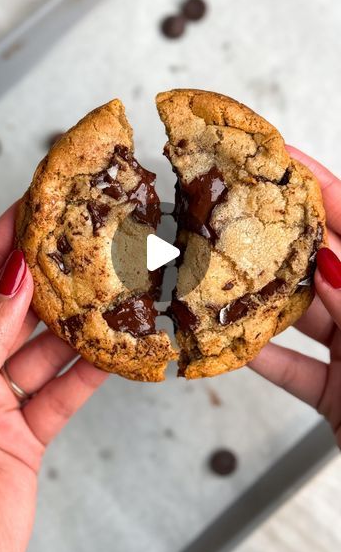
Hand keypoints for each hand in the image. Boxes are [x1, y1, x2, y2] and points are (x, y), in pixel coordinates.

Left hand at [0, 204, 107, 551]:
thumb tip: (14, 279)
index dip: (1, 243)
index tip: (33, 209)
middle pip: (11, 312)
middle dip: (49, 278)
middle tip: (85, 245)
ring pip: (42, 353)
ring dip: (79, 326)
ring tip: (112, 291)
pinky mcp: (21, 440)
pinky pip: (60, 397)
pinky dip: (89, 376)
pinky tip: (115, 351)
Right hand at [250, 146, 340, 446]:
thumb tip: (327, 261)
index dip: (320, 186)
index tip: (281, 157)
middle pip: (324, 262)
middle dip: (279, 238)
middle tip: (236, 213)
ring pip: (302, 315)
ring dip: (262, 301)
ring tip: (223, 275)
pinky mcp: (337, 393)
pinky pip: (294, 369)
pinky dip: (263, 360)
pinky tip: (232, 346)